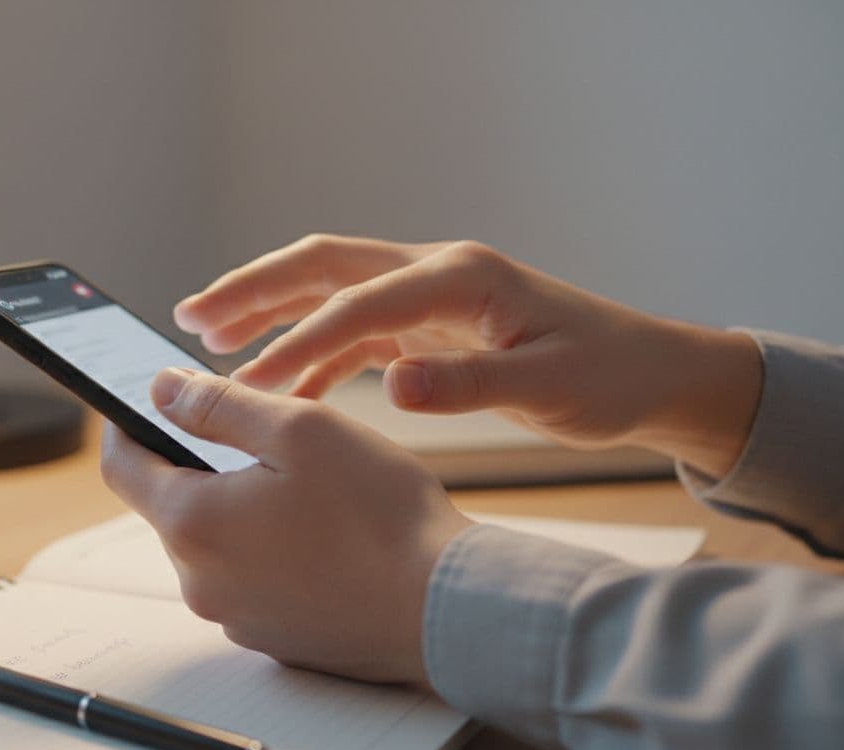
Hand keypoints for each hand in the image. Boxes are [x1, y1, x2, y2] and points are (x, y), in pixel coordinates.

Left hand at [100, 368, 472, 683]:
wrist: (445, 610)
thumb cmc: (380, 516)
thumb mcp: (300, 429)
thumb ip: (219, 404)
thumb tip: (161, 390)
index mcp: (194, 523)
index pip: (120, 466)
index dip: (124, 422)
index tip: (141, 399)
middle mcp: (201, 581)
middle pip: (171, 504)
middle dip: (200, 463)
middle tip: (259, 434)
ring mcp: (235, 617)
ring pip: (216, 542)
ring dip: (240, 507)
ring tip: (307, 485)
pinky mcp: (273, 637)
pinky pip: (251, 579)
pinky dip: (271, 549)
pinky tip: (325, 533)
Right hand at [175, 235, 761, 476]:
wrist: (652, 373)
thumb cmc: (609, 376)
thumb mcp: (550, 389)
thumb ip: (471, 386)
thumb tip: (394, 385)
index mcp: (462, 277)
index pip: (358, 303)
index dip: (297, 341)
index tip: (247, 382)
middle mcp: (438, 272)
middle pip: (324, 266)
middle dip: (254, 289)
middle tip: (191, 318)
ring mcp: (432, 295)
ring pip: (331, 293)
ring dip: (272, 315)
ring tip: (213, 344)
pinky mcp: (432, 324)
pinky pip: (356, 331)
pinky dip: (314, 353)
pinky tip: (283, 386)